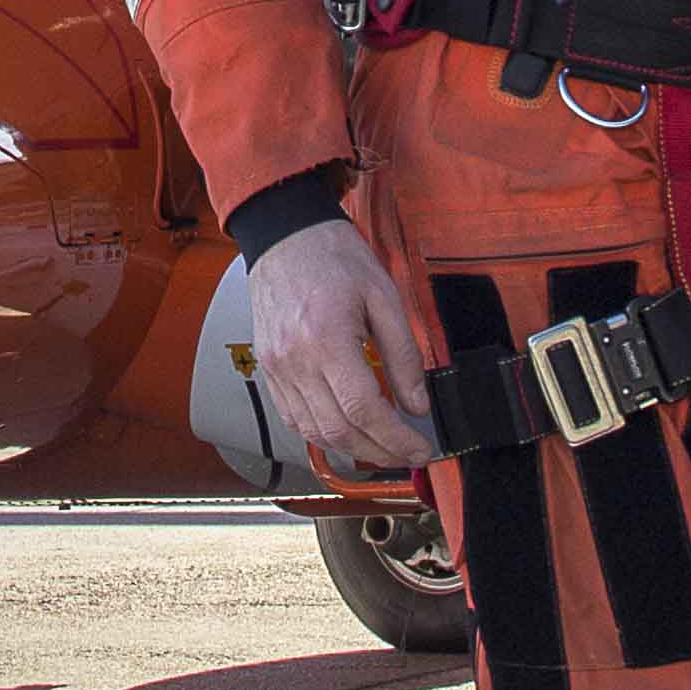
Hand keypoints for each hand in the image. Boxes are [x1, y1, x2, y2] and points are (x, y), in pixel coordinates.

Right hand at [247, 217, 435, 476]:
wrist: (285, 235)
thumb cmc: (334, 257)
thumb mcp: (384, 295)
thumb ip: (404, 354)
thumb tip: (417, 405)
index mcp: (327, 340)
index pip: (364, 411)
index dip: (397, 439)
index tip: (421, 448)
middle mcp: (296, 361)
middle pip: (339, 432)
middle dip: (381, 453)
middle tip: (409, 454)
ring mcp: (277, 369)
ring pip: (315, 434)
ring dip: (353, 450)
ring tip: (384, 448)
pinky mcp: (269, 370)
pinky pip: (294, 419)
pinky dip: (323, 435)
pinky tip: (347, 431)